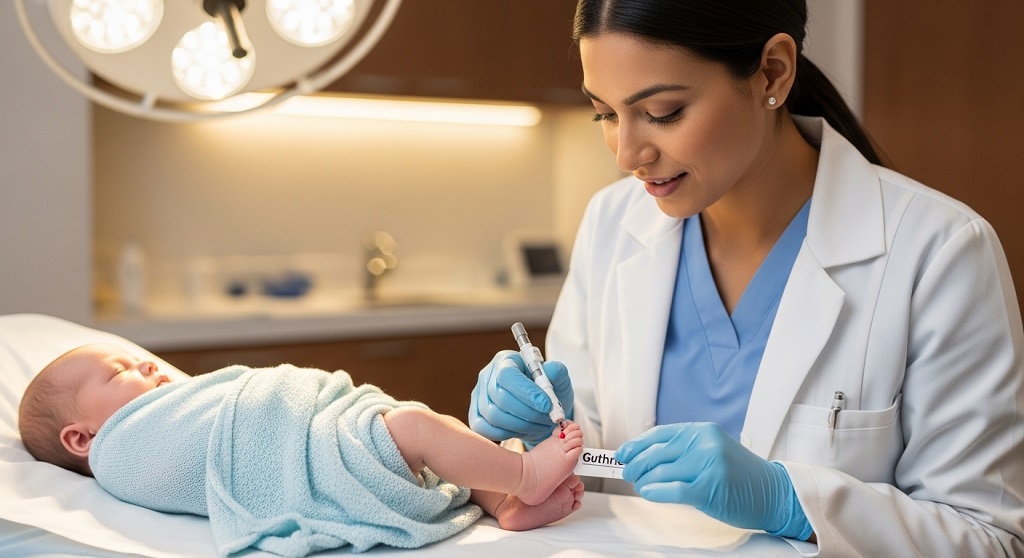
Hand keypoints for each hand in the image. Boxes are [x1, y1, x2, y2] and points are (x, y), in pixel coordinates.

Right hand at [468, 350, 573, 446]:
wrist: (540, 411)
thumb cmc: (548, 392)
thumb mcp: (558, 379)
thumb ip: (556, 372)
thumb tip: (550, 370)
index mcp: (506, 360)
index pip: (507, 375)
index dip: (527, 392)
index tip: (547, 405)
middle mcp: (487, 376)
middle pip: (500, 397)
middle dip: (529, 412)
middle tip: (549, 418)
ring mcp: (479, 397)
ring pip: (494, 416)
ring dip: (522, 425)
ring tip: (541, 424)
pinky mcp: (476, 416)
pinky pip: (486, 430)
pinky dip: (508, 433)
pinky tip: (524, 429)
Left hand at [616, 422, 811, 539]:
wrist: (774, 493)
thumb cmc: (739, 476)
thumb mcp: (711, 451)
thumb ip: (683, 451)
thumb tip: (644, 457)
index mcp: (702, 431)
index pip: (659, 434)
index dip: (636, 444)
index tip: (622, 454)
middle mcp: (704, 443)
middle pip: (655, 453)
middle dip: (636, 465)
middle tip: (628, 474)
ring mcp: (707, 464)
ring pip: (660, 472)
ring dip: (644, 481)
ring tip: (641, 487)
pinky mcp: (708, 487)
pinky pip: (671, 489)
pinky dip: (655, 492)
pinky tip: (649, 493)